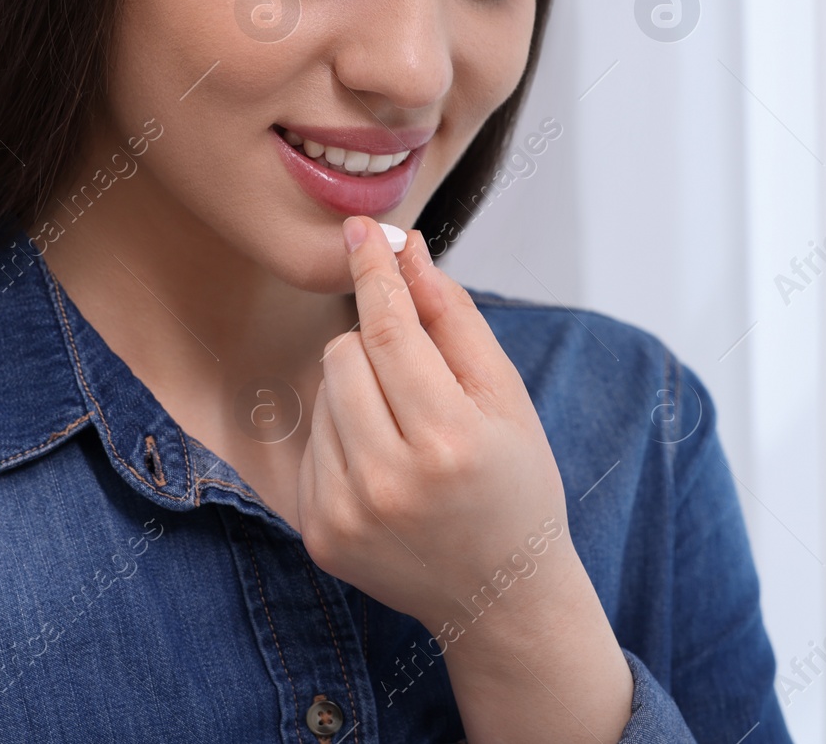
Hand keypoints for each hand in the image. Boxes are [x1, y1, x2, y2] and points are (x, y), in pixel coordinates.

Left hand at [296, 215, 569, 632]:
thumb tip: (407, 250)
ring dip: (358, 391)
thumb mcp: (506, 398)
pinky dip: (343, 436)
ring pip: (323, 394)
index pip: (391, 330)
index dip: (374, 272)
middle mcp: (390, 482)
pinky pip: (311, 443)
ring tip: (406, 431)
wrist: (500, 594)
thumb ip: (454, 319)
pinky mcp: (319, 534)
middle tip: (416, 375)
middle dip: (375, 344)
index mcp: (449, 442)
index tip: (359, 231)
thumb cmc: (514, 484)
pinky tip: (385, 467)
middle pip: (344, 354)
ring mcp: (348, 514)